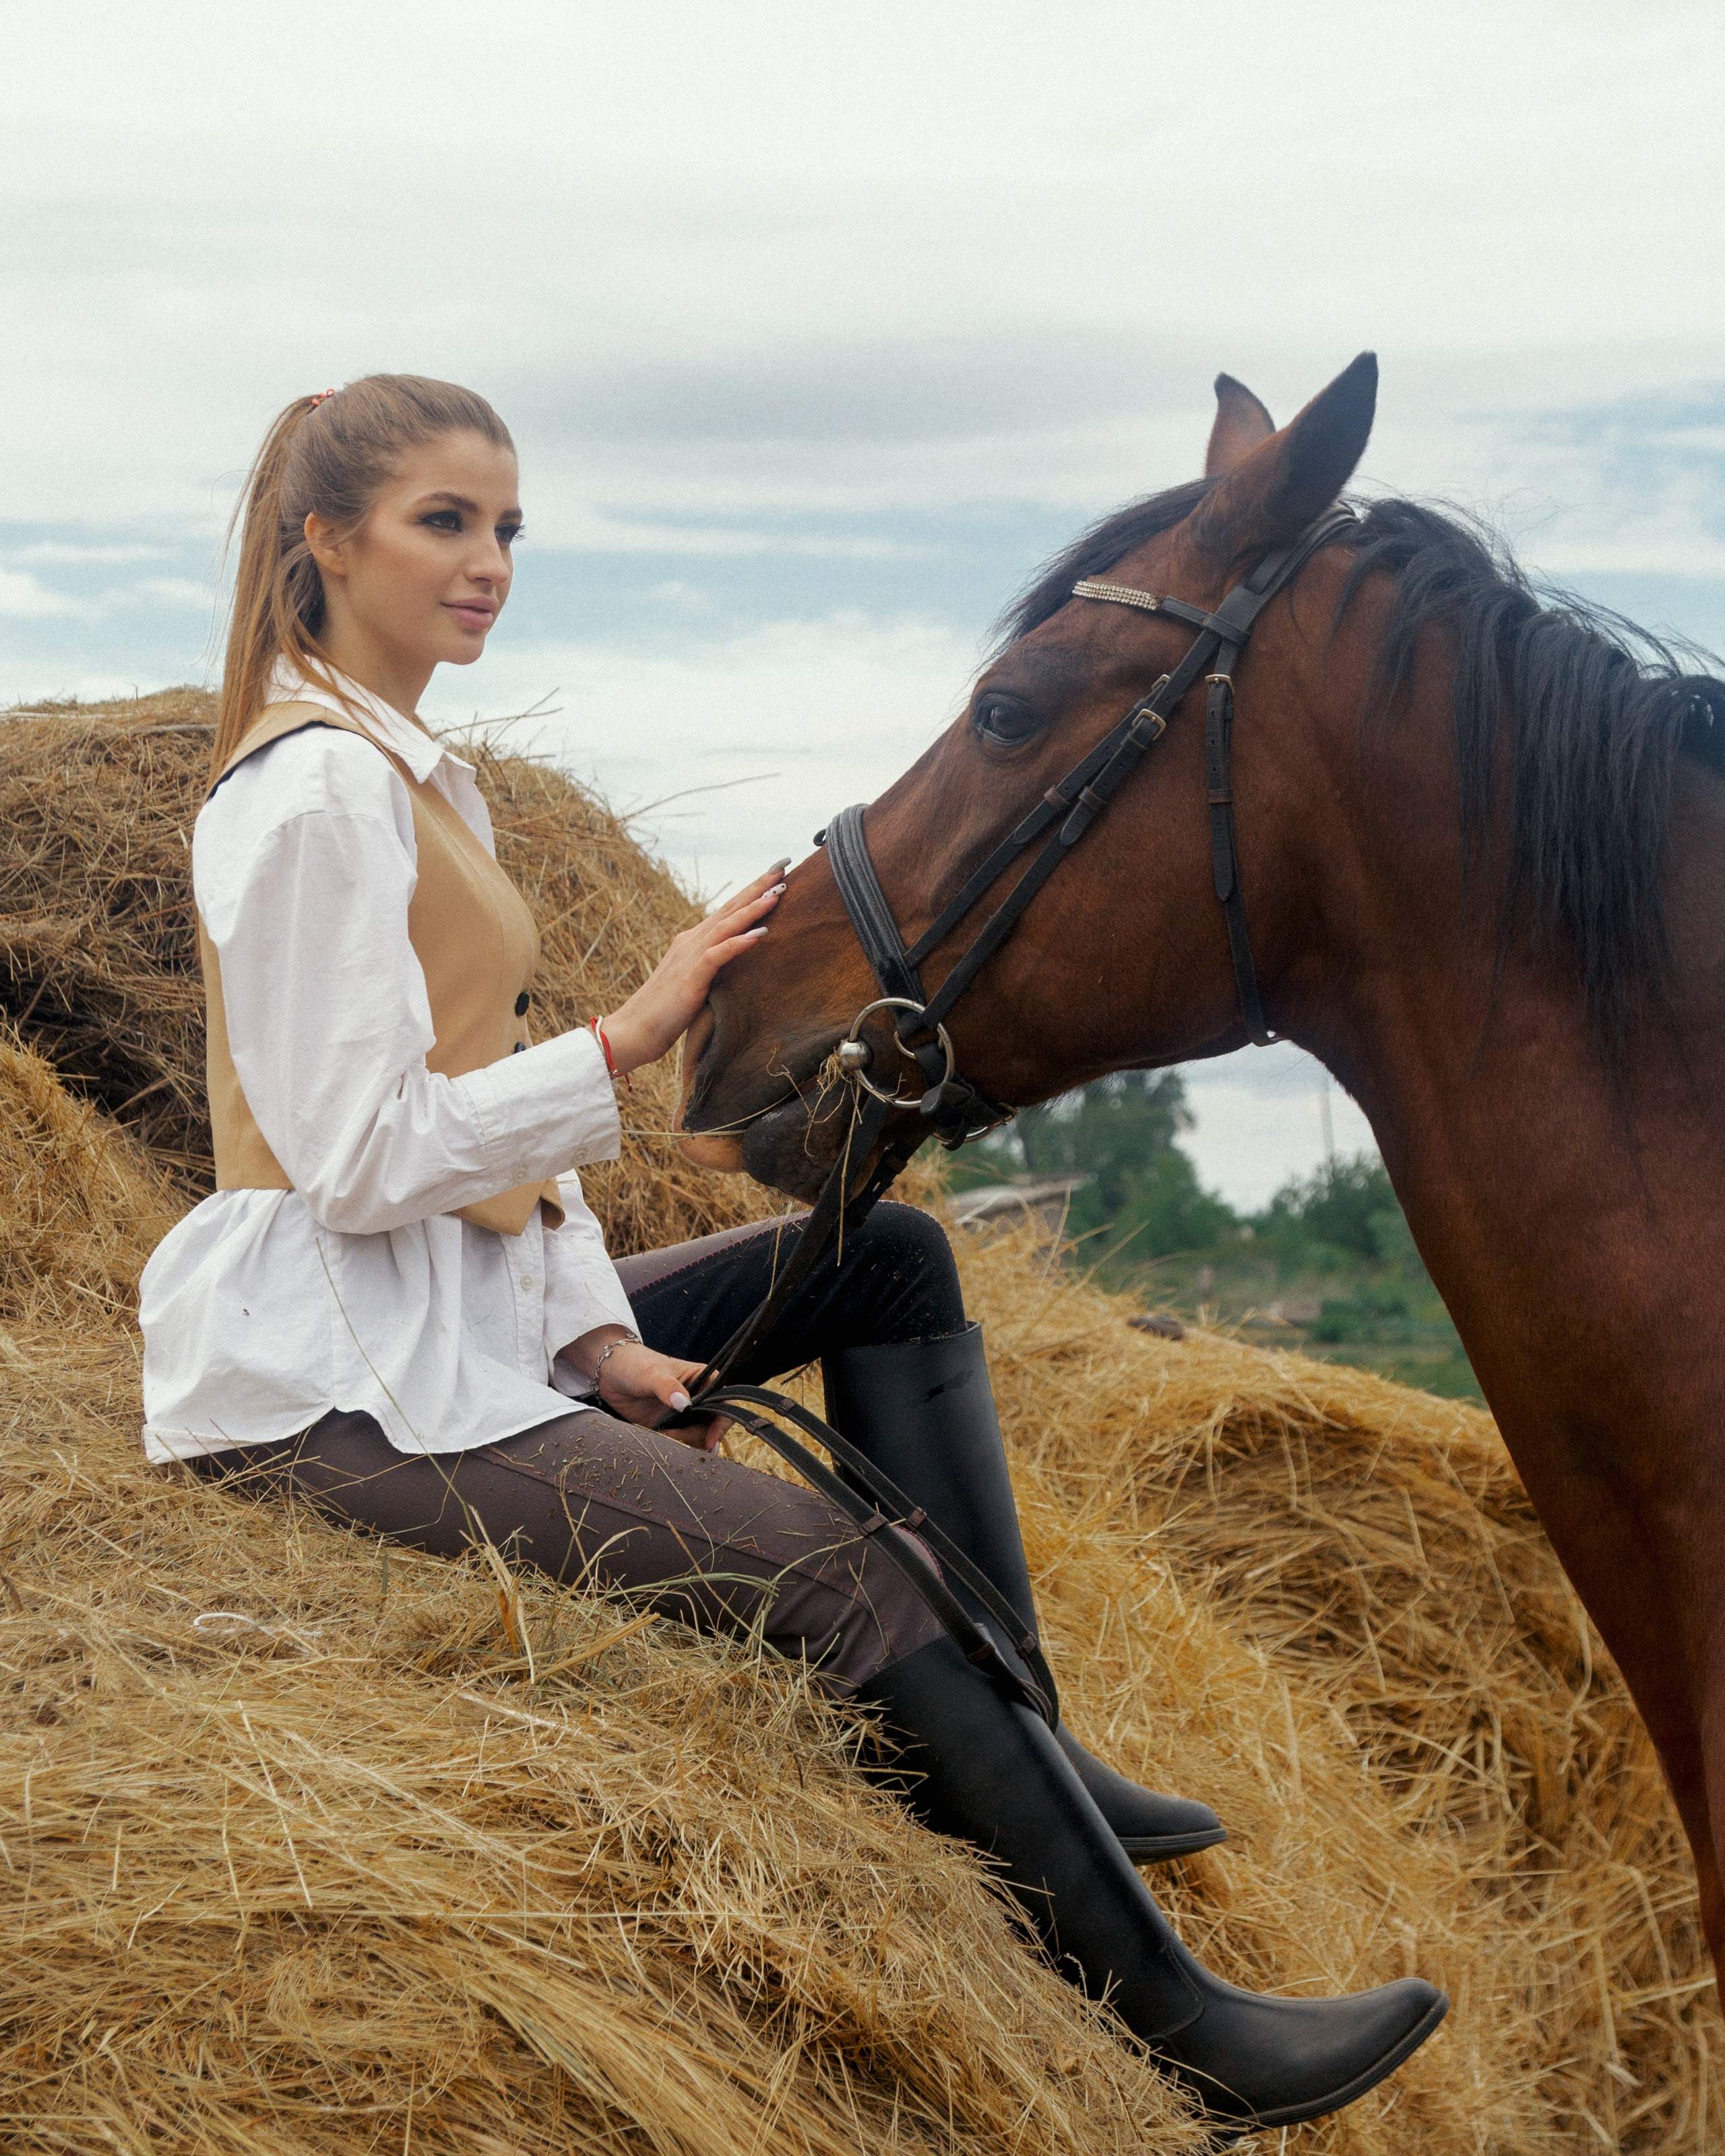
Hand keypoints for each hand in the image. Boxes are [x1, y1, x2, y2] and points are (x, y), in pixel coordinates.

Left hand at [558, 1328, 731, 1450]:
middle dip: (700, 1437)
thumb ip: (667, 1387)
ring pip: (698, 1437)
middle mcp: (699, 1398)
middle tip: (676, 1437)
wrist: (610, 1373)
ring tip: (665, 1435)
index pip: (725, 1402)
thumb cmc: (635, 1364)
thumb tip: (684, 1404)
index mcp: (704, 1379)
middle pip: (713, 1425)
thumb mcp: (651, 1374)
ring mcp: (685, 1414)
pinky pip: (681, 1442)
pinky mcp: (670, 1426)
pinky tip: (661, 1439)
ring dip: (686, 1443)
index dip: (722, 1422)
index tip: (711, 1440)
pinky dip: (675, 1445)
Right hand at [600, 861, 789, 1074]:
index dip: (751, 892)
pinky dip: (739, 942)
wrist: (633, 1031)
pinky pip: (718, 954)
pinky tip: (761, 933)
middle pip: (729, 909)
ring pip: (726, 925)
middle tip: (783, 866)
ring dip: (753, 908)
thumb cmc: (665, 1014)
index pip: (727, 911)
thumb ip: (711, 969)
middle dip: (757, 887)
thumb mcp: (694, 984)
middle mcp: (691, 942)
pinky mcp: (690, 978)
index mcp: (692, 943)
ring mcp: (689, 957)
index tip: (776, 875)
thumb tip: (736, 969)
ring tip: (778, 892)